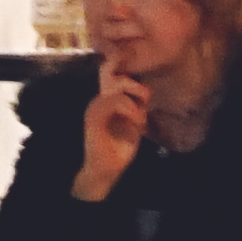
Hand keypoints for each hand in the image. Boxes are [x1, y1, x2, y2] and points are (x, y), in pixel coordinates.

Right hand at [74, 71, 153, 199]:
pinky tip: (137, 122)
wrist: (106, 170)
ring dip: (136, 99)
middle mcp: (99, 99)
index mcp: (107, 98)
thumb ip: (137, 104)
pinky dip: (131, 109)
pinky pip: (114, 101)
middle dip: (136, 84)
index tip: (144, 89)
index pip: (114, 72)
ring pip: (118, 85)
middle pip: (116, 72)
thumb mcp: (134, 120)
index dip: (128, 70)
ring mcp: (95, 106)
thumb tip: (147, 90)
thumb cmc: (120, 146)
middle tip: (145, 101)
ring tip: (140, 118)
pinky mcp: (94, 117)